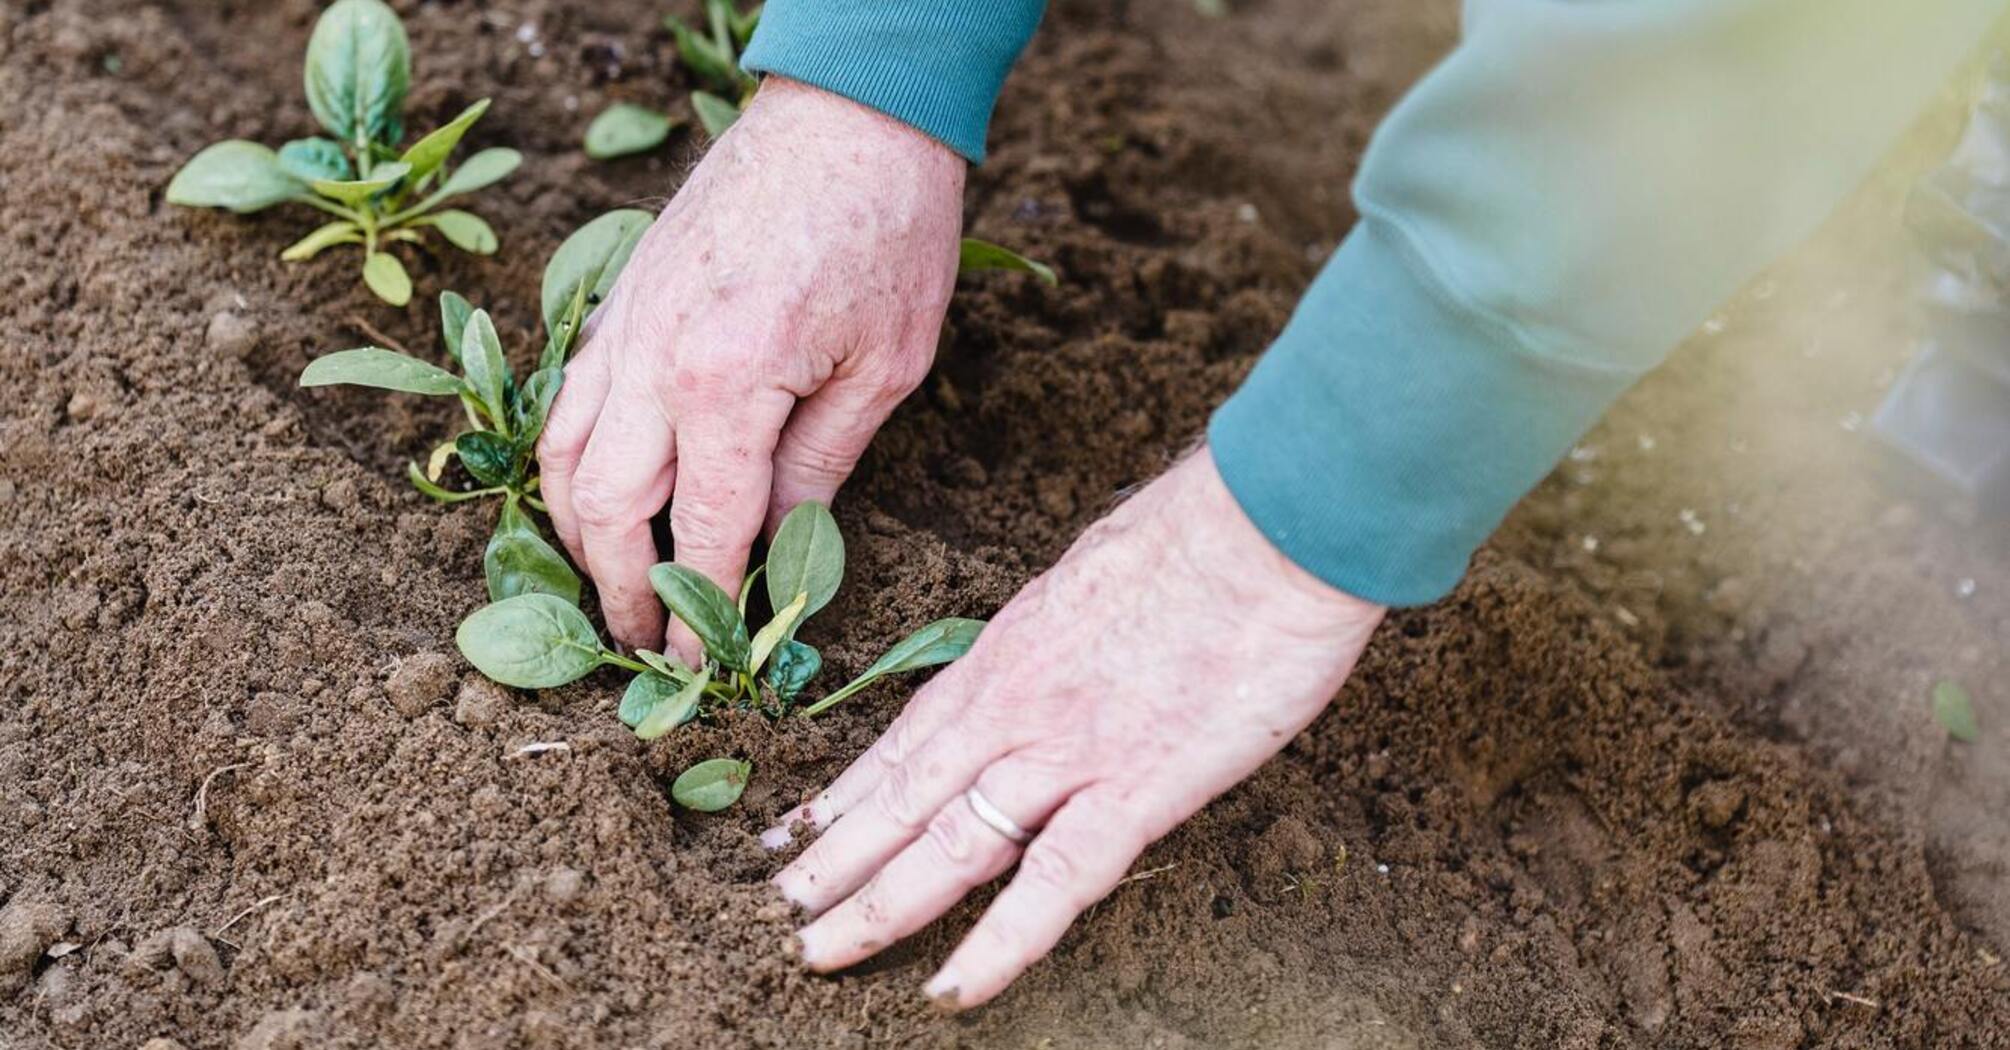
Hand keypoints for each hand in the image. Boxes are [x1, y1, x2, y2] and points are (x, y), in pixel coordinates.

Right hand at [539, 77, 964, 654]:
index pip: (700, 532)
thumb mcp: (886, 367)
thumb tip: (783, 548)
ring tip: (609, 585)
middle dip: (618, 591)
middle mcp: (655, 360)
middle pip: (604, 508)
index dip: (700, 611)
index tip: (701, 668)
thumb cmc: (888, 233)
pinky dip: (570, 459)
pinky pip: (568, 399)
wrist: (849, 115)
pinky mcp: (619, 298)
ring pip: (562, 455)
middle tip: (642, 644)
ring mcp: (625, 325)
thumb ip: (822, 466)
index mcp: (729, 384)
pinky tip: (598, 492)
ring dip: (576, 533)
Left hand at [764, 449, 1386, 1007]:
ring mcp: (1067, 752)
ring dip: (876, 905)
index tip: (795, 830)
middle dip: (831, 859)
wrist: (1271, 522)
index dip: (846, 793)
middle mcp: (1015, 707)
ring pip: (947, 844)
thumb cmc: (1205, 534)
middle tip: (770, 910)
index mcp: (1008, 653)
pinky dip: (999, 943)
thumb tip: (1062, 650)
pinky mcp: (1137, 788)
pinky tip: (952, 989)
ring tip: (814, 952)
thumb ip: (1066, 632)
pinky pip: (1054, 883)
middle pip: (902, 798)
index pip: (906, 740)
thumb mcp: (1098, 575)